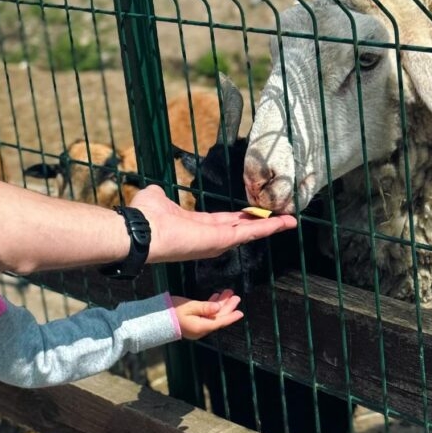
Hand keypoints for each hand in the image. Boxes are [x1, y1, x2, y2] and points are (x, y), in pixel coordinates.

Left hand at [131, 185, 296, 262]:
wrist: (142, 231)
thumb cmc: (146, 216)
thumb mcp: (156, 199)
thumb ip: (161, 196)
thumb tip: (157, 192)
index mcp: (196, 226)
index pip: (222, 222)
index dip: (238, 218)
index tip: (250, 213)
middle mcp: (210, 236)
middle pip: (241, 228)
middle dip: (260, 224)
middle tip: (279, 219)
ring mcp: (218, 240)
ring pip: (250, 231)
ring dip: (270, 226)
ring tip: (289, 221)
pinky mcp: (223, 240)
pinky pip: (250, 232)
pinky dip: (268, 227)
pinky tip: (284, 222)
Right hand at [170, 289, 242, 339]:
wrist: (155, 319)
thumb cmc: (171, 311)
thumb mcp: (189, 307)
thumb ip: (205, 307)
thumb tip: (218, 308)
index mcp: (200, 327)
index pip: (220, 321)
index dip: (231, 316)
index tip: (240, 312)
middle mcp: (200, 329)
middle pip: (218, 318)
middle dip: (227, 307)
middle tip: (235, 296)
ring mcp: (196, 327)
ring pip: (213, 316)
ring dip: (220, 305)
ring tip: (227, 293)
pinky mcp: (193, 323)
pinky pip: (206, 315)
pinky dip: (211, 307)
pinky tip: (215, 298)